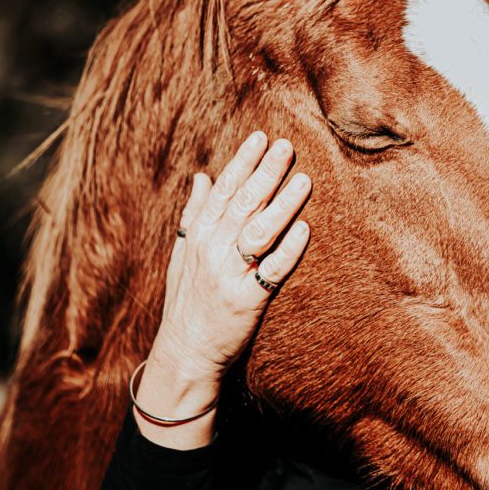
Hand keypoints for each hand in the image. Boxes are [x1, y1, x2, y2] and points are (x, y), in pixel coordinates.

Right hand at [133, 131, 311, 447]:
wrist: (186, 352)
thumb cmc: (188, 300)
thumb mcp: (183, 255)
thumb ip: (194, 215)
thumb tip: (202, 176)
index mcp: (198, 236)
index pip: (222, 191)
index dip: (241, 163)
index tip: (259, 137)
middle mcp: (211, 251)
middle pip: (242, 204)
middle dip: (265, 173)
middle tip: (286, 147)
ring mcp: (228, 276)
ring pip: (258, 232)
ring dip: (282, 204)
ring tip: (303, 180)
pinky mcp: (246, 301)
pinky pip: (271, 271)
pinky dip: (288, 251)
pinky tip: (305, 229)